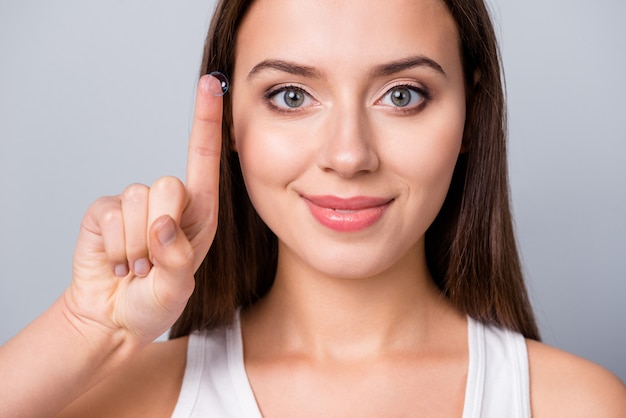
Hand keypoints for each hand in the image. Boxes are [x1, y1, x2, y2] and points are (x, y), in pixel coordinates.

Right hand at [65, 74, 222, 343]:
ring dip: (136, 247)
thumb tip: (161, 224)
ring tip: (136, 265)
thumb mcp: (178, 288)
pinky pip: (110, 215)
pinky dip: (114, 246)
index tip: (212, 84)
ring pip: (138, 202)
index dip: (208, 120)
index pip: (205, 158)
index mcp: (199, 212)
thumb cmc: (154, 301)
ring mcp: (135, 203)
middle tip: (154, 262)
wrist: (113, 317)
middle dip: (160, 230)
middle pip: (169, 185)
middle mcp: (169, 201)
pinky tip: (116, 260)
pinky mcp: (105, 210)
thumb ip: (177, 258)